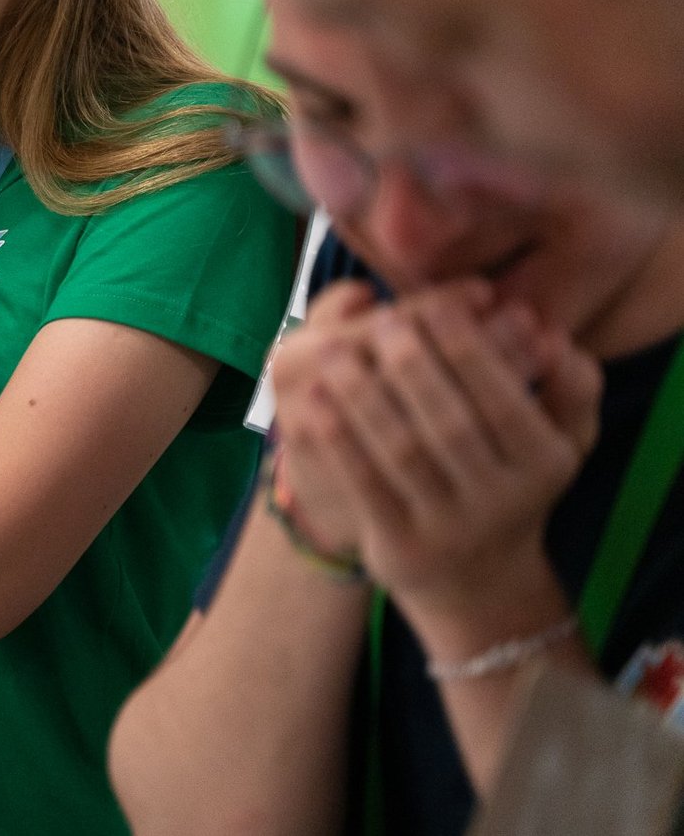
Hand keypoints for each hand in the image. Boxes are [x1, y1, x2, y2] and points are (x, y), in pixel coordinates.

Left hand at [277, 281, 598, 613]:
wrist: (477, 575)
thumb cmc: (511, 477)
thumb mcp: (560, 438)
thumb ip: (569, 384)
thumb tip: (553, 335)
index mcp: (544, 463)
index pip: (503, 401)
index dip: (470, 353)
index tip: (436, 309)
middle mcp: (501, 499)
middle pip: (449, 426)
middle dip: (413, 368)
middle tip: (383, 322)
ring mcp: (448, 527)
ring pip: (402, 454)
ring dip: (364, 399)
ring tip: (334, 353)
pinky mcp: (400, 544)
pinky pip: (365, 487)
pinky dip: (340, 443)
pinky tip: (316, 402)